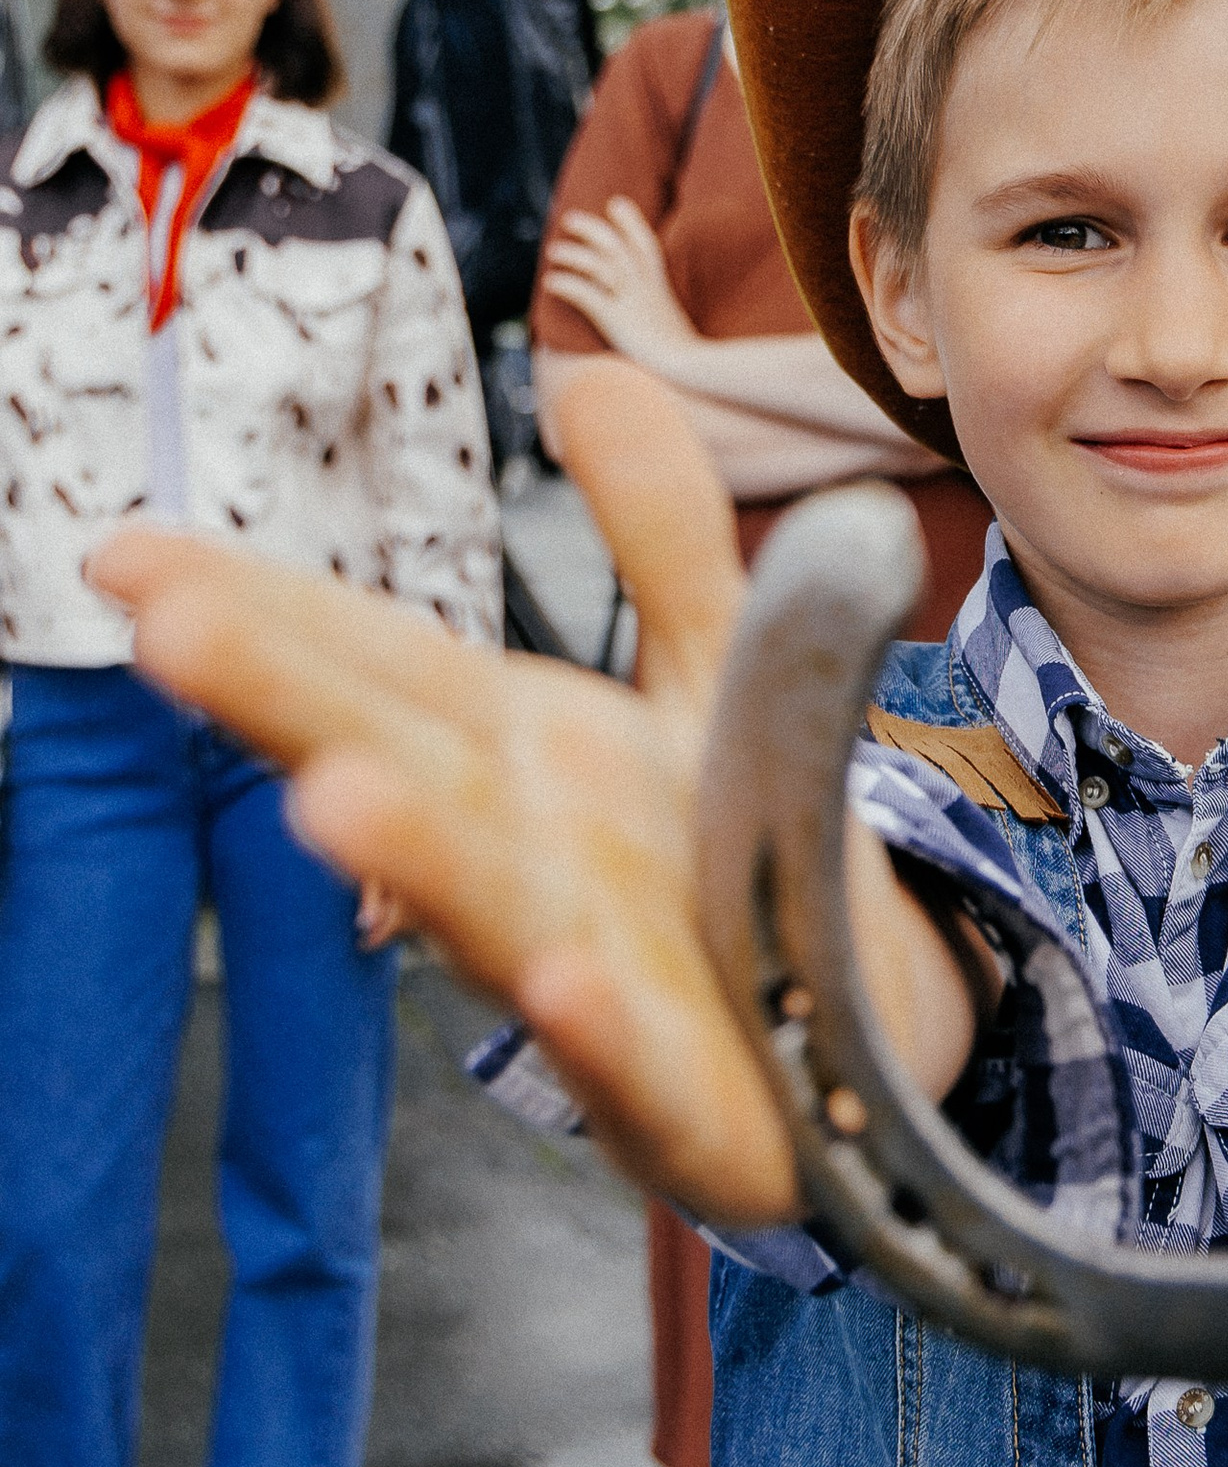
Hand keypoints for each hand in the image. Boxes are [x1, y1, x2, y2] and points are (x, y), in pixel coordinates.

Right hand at [86, 363, 978, 1225]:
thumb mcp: (713, 664)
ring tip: (330, 797)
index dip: (258, 606)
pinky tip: (564, 983)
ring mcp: (591, 981)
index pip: (373, 660)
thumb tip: (597, 373)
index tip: (125, 555)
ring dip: (415, 856)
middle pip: (399, 762)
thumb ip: (659, 530)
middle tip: (167, 627)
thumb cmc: (737, 849)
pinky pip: (633, 1057)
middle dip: (289, 702)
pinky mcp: (681, 1092)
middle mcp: (526, 859)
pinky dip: (595, 1027)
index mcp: (517, 751)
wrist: (863, 1031)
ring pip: (488, 909)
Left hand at [541, 198, 704, 382]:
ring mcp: (632, 303)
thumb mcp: (676, 330)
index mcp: (660, 290)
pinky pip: (587, 294)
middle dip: (593, 229)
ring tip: (553, 250)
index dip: (631, 223)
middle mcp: (646, 289)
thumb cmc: (688, 360)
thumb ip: (661, 316)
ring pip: (601, 264)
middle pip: (618, 246)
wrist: (693, 371)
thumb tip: (650, 318)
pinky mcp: (617, 321)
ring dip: (574, 254)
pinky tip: (551, 282)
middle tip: (570, 218)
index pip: (646, 246)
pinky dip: (567, 284)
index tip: (616, 203)